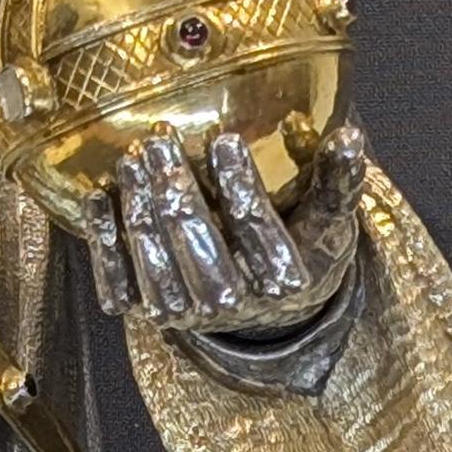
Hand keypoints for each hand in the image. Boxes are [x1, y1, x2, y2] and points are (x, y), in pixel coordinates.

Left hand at [86, 115, 366, 332]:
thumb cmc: (299, 244)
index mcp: (284, 282)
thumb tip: (350, 137)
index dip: (240, 185)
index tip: (224, 138)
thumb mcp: (328, 217)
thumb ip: (338, 179)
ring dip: (140, 212)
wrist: (264, 304)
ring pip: (157, 267)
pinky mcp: (149, 313)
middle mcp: (233, 306)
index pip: (259, 232)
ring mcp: (186, 314)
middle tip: (162, 141)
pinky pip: (119, 284)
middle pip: (201, 250)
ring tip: (133, 159)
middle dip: (178, 195)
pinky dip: (105, 243)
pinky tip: (100, 196)